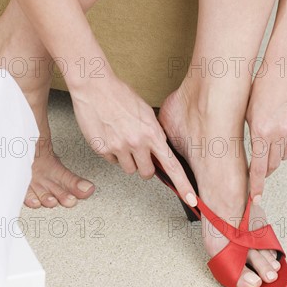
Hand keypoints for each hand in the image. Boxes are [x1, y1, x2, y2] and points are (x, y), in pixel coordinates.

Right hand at [69, 72, 197, 206]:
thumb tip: (157, 150)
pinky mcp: (102, 149)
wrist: (94, 86)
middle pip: (147, 173)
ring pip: (128, 169)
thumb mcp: (145, 113)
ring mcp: (119, 147)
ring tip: (122, 140)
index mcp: (152, 133)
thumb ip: (152, 133)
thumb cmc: (119, 94)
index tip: (191, 199)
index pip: (172, 165)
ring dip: (127, 160)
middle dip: (145, 167)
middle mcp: (137, 143)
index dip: (183, 185)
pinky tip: (109, 136)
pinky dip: (112, 153)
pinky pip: (111, 161)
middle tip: (139, 154)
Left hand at [247, 53, 286, 201]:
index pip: (257, 168)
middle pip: (272, 165)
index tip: (254, 199)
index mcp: (261, 132)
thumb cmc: (260, 87)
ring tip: (269, 138)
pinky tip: (282, 129)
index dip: (255, 186)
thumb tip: (251, 158)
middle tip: (257, 167)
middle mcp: (280, 134)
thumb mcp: (246, 113)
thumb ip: (249, 136)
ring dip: (276, 153)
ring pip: (285, 155)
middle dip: (263, 168)